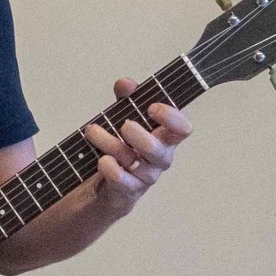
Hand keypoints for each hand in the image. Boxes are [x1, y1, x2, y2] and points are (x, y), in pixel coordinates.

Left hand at [75, 88, 187, 218]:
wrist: (104, 184)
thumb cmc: (121, 146)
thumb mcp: (122, 115)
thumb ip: (126, 97)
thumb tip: (126, 83)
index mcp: (165, 138)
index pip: (182, 129)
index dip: (172, 118)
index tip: (152, 107)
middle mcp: (159, 158)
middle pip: (158, 150)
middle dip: (138, 135)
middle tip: (123, 125)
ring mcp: (145, 177)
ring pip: (133, 162)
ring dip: (109, 144)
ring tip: (92, 131)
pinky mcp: (128, 192)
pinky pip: (122, 182)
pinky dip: (110, 169)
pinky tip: (101, 160)